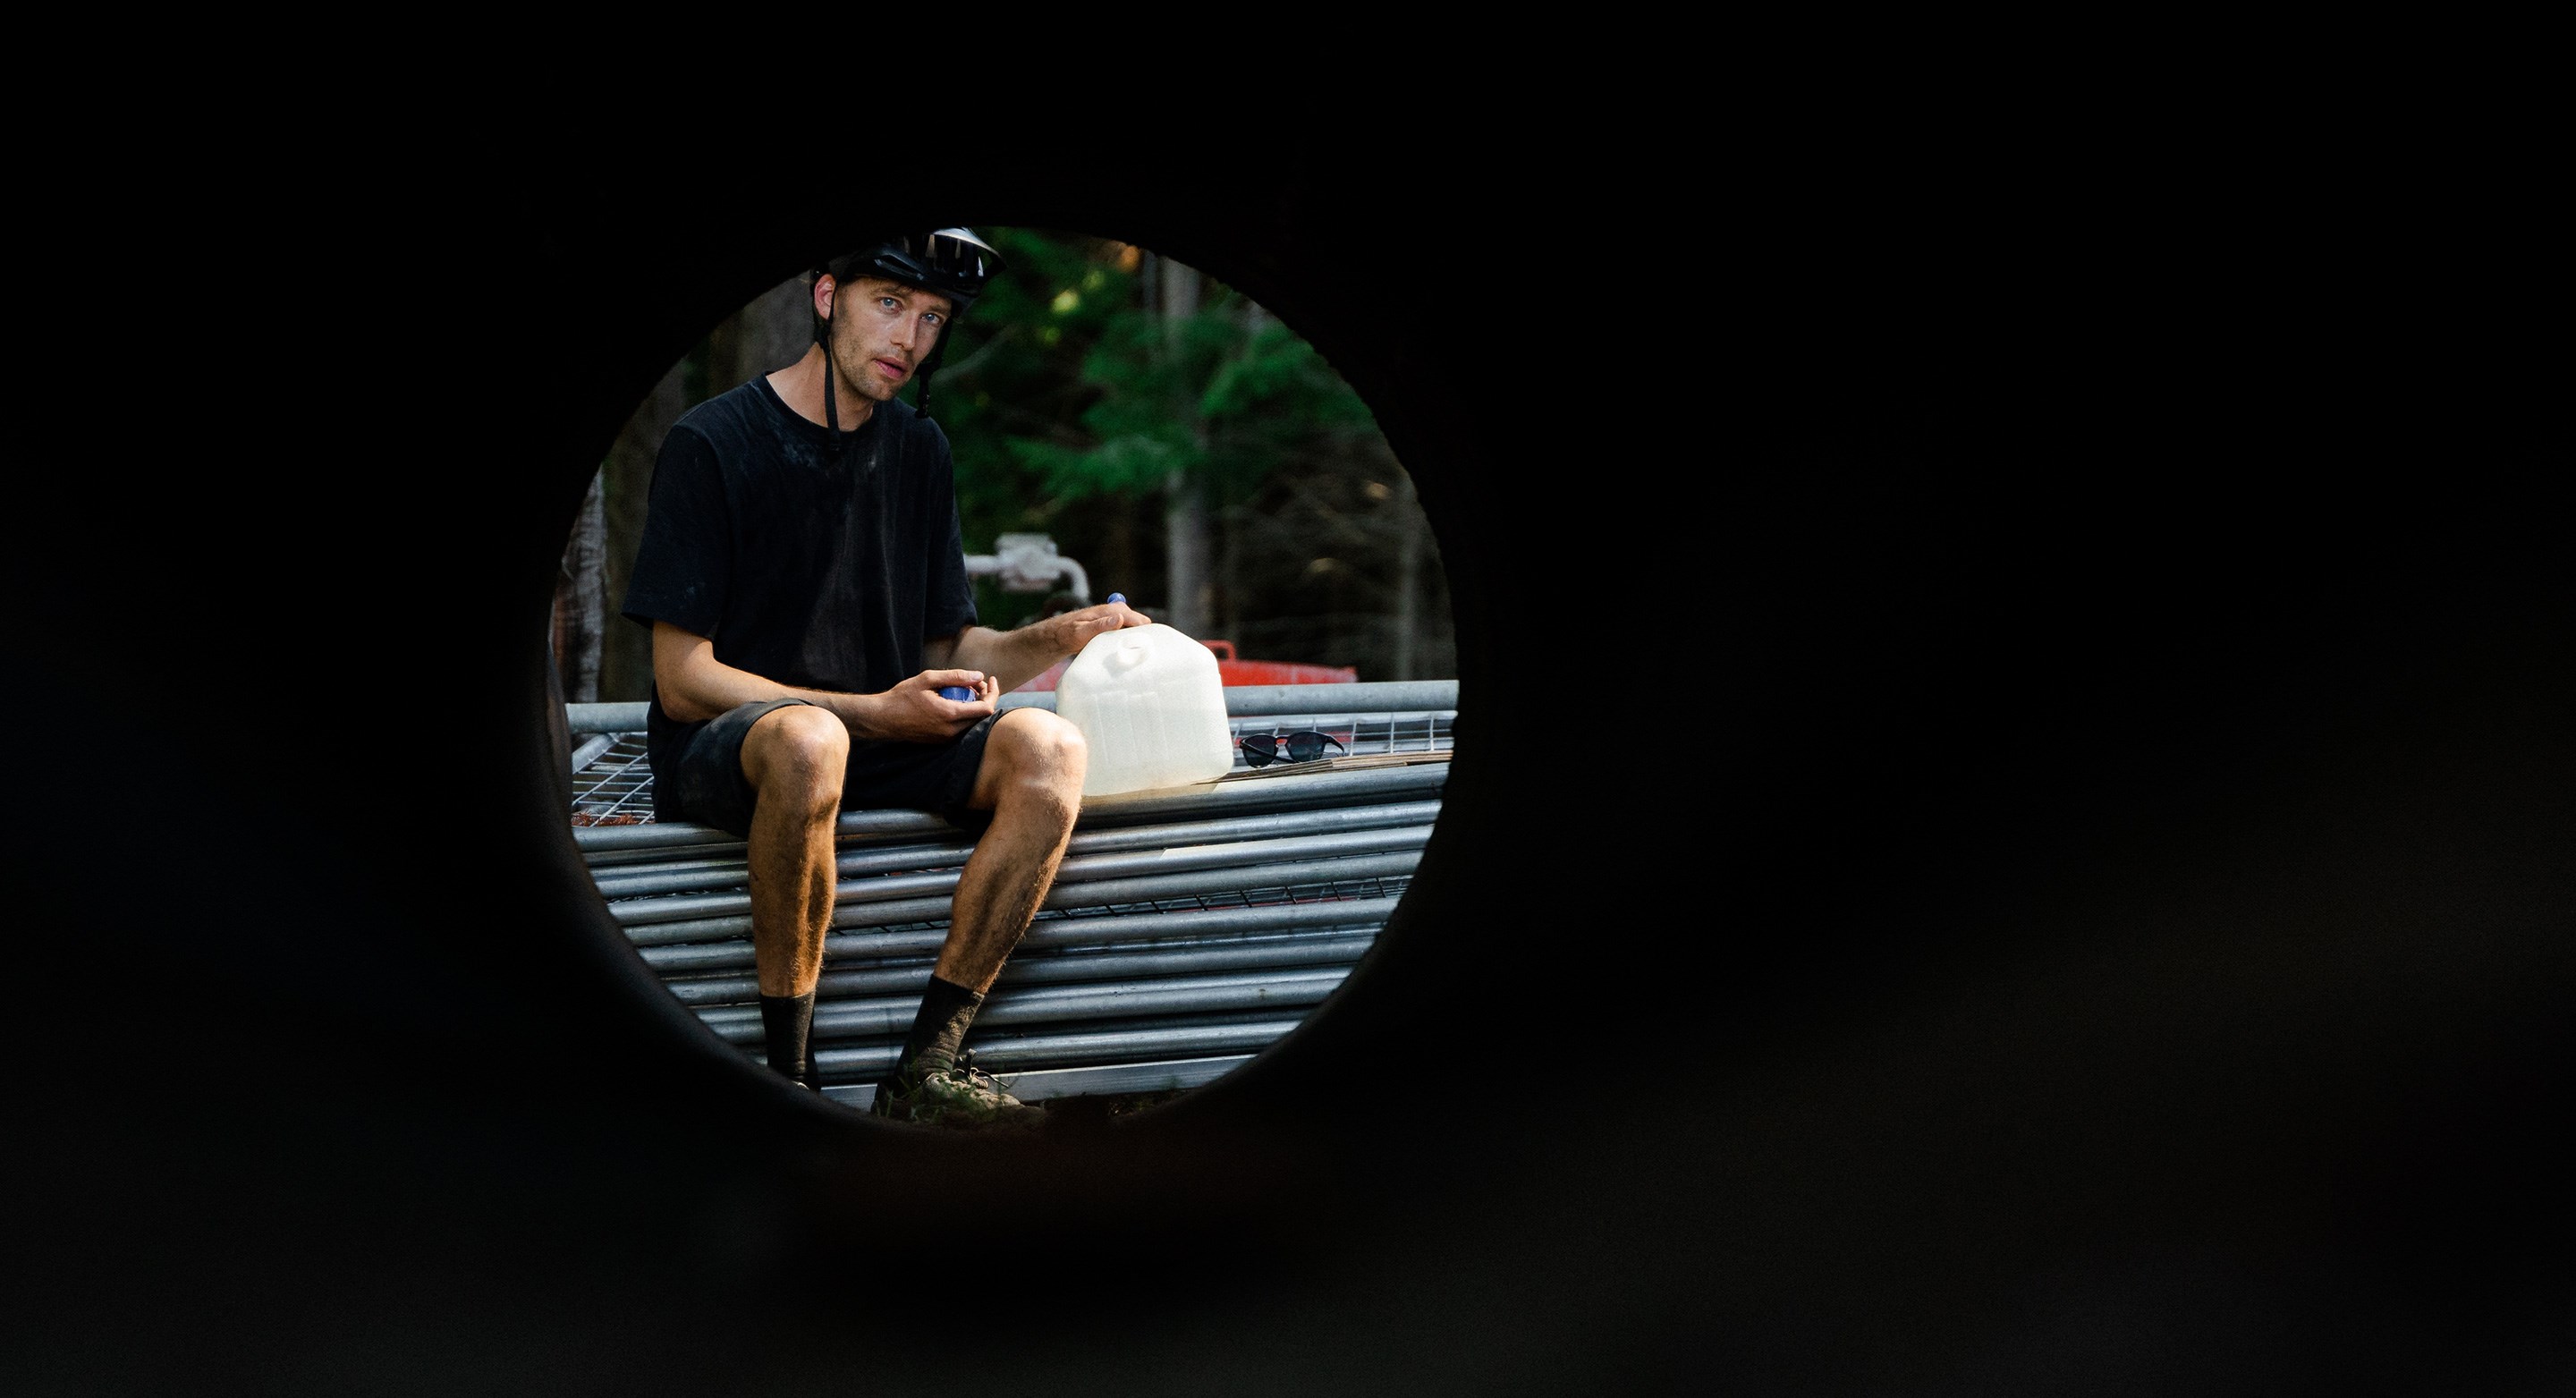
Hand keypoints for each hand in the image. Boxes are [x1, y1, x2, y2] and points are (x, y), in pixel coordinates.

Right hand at [863, 669, 997, 741]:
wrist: (882, 719)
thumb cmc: (902, 697)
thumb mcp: (927, 679)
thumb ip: (955, 677)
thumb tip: (978, 675)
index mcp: (950, 715)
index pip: (986, 709)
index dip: (992, 693)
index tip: (989, 680)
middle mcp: (951, 731)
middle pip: (982, 717)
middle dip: (985, 698)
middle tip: (976, 683)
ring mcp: (946, 739)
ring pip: (972, 723)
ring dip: (975, 706)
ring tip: (965, 690)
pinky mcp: (941, 741)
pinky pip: (961, 728)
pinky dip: (964, 714)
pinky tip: (955, 701)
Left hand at [1045, 599, 1151, 655]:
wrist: (1059, 636)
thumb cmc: (1068, 634)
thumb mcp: (1081, 632)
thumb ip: (1100, 626)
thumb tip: (1121, 618)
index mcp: (1112, 610)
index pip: (1138, 620)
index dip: (1144, 635)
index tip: (1144, 650)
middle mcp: (1118, 612)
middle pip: (1141, 625)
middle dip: (1141, 637)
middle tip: (1136, 655)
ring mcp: (1118, 619)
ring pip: (1136, 630)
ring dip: (1135, 640)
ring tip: (1130, 655)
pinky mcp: (1116, 626)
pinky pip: (1129, 633)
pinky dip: (1128, 641)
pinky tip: (1123, 651)